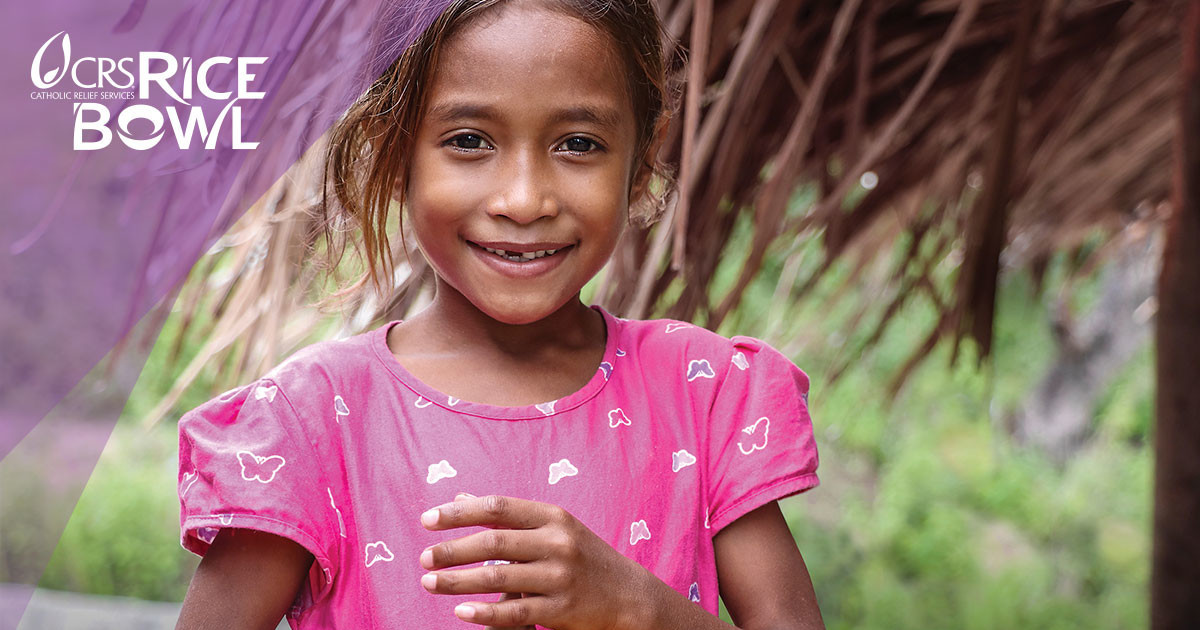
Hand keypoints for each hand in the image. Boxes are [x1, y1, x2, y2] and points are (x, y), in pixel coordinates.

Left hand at [418, 494, 651, 628]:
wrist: (630, 596)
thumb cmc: (583, 557)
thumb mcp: (553, 527)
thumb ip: (507, 516)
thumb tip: (460, 498)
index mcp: (553, 516)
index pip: (497, 508)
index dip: (459, 513)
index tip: (427, 520)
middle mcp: (558, 543)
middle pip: (494, 543)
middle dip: (452, 550)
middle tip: (423, 558)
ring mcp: (561, 577)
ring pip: (499, 578)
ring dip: (458, 581)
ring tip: (429, 582)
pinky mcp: (562, 610)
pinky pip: (515, 613)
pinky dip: (485, 613)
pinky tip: (460, 611)